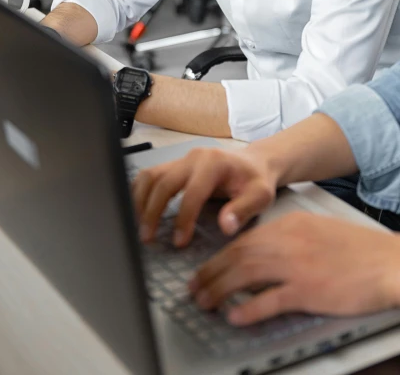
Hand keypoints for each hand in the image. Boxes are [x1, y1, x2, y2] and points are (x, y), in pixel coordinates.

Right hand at [132, 147, 277, 246]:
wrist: (253, 163)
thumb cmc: (256, 180)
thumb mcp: (261, 196)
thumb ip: (244, 210)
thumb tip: (226, 226)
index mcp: (214, 163)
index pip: (192, 192)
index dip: (183, 218)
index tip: (180, 242)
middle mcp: (194, 157)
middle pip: (164, 182)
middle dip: (153, 211)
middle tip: (148, 238)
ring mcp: (182, 159)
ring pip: (150, 176)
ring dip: (140, 201)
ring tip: (139, 227)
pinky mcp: (175, 165)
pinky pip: (150, 175)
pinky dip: (139, 192)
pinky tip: (139, 212)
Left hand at [190, 211, 397, 325]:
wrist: (392, 262)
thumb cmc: (360, 251)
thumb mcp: (318, 233)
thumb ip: (289, 241)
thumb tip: (262, 257)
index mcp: (290, 224)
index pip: (244, 240)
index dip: (219, 257)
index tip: (206, 269)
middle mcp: (288, 240)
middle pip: (237, 256)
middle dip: (211, 273)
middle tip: (194, 289)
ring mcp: (297, 265)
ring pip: (245, 275)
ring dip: (219, 290)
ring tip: (204, 303)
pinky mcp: (308, 289)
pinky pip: (269, 300)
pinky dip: (248, 310)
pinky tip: (235, 317)